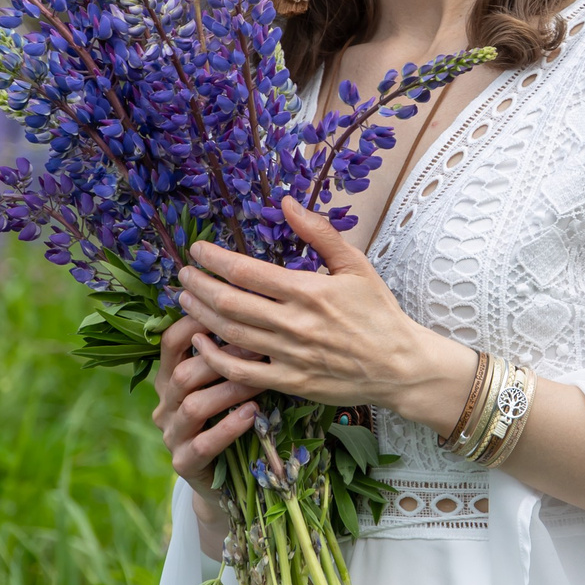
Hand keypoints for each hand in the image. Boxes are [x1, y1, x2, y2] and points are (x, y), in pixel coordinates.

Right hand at [149, 315, 256, 556]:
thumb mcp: (226, 386)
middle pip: (184, 373)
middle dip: (223, 358)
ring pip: (194, 406)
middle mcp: (165, 404)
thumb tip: (259, 314)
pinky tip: (252, 416)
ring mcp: (172, 435)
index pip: (171, 341)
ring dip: (230, 391)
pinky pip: (202, 444)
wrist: (226, 483)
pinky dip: (228, 428)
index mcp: (170, 378)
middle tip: (261, 348)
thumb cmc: (232, 420)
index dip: (195, 323)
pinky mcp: (183, 464)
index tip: (230, 309)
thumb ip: (230, 356)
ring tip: (261, 382)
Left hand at [175, 199, 476, 432]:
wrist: (401, 366)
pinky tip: (201, 341)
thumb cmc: (379, 313)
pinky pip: (240, 372)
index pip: (246, 271)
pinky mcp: (290, 382)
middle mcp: (295, 323)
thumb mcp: (356, 265)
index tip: (198, 251)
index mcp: (309, 291)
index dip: (214, 259)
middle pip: (229, 302)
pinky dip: (214, 357)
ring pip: (229, 334)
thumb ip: (319, 232)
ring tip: (186, 298)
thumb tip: (287, 202)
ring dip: (199, 314)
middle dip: (198, 284)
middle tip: (183, 273)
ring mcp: (290, 355)